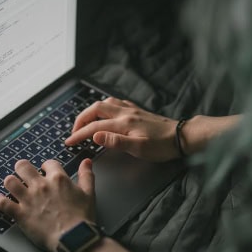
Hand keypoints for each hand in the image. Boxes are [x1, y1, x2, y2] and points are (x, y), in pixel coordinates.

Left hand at [0, 159, 94, 251]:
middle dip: (22, 168)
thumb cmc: (82, 218)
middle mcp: (41, 186)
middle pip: (23, 166)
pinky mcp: (20, 214)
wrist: (74, 238)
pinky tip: (0, 200)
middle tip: (23, 174)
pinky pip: (2, 203)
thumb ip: (87, 175)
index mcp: (58, 179)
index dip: (46, 166)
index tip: (45, 171)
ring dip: (10, 183)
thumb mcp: (89, 194)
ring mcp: (28, 199)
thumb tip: (86, 162)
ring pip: (10, 181)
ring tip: (12, 186)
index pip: (48, 163)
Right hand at [65, 98, 179, 161]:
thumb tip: (95, 136)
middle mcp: (125, 112)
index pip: (94, 127)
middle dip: (81, 119)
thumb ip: (116, 142)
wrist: (182, 136)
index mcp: (123, 123)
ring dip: (92, 111)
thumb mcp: (139, 148)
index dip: (79, 134)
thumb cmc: (162, 146)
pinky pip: (117, 103)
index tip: (69, 142)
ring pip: (105, 103)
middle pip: (96, 109)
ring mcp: (132, 110)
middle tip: (74, 131)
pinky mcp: (138, 111)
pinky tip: (107, 113)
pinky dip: (106, 107)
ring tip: (86, 122)